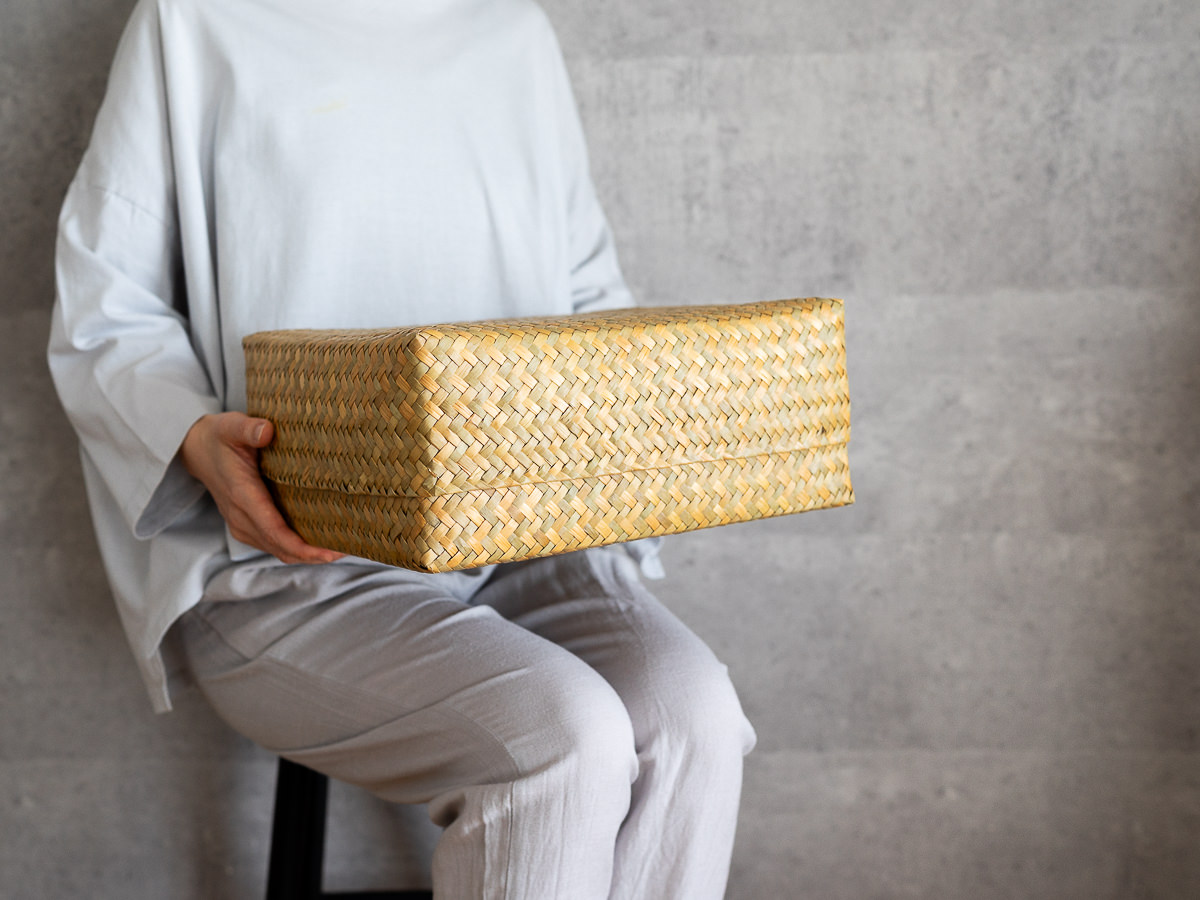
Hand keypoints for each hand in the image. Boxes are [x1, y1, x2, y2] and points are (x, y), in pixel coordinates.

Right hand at [180, 412, 343, 564]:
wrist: (197, 450)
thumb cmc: (220, 436)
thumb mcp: (232, 425)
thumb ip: (249, 428)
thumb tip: (267, 431)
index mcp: (241, 495)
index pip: (273, 529)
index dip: (300, 546)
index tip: (327, 552)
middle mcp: (240, 516)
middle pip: (280, 546)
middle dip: (313, 554)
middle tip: (348, 549)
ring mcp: (242, 525)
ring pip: (277, 550)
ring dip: (306, 555)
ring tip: (340, 549)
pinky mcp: (246, 526)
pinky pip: (273, 544)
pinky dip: (296, 549)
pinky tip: (319, 543)